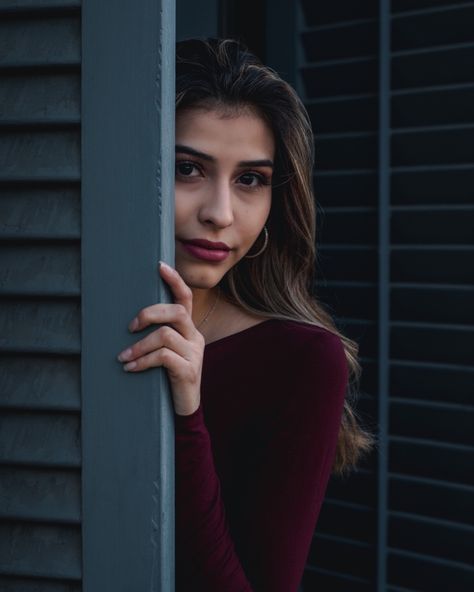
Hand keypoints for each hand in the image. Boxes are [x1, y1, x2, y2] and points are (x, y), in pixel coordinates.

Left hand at [116, 261, 204, 415]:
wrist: (183, 409)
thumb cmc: (166, 378)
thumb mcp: (163, 353)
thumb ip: (156, 337)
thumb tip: (126, 323)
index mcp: (188, 330)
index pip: (186, 298)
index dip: (174, 280)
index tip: (159, 265)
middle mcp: (195, 337)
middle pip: (177, 311)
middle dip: (149, 313)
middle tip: (130, 327)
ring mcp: (194, 354)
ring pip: (165, 335)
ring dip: (139, 345)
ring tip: (123, 357)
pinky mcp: (189, 371)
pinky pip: (163, 357)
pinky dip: (143, 361)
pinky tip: (130, 368)